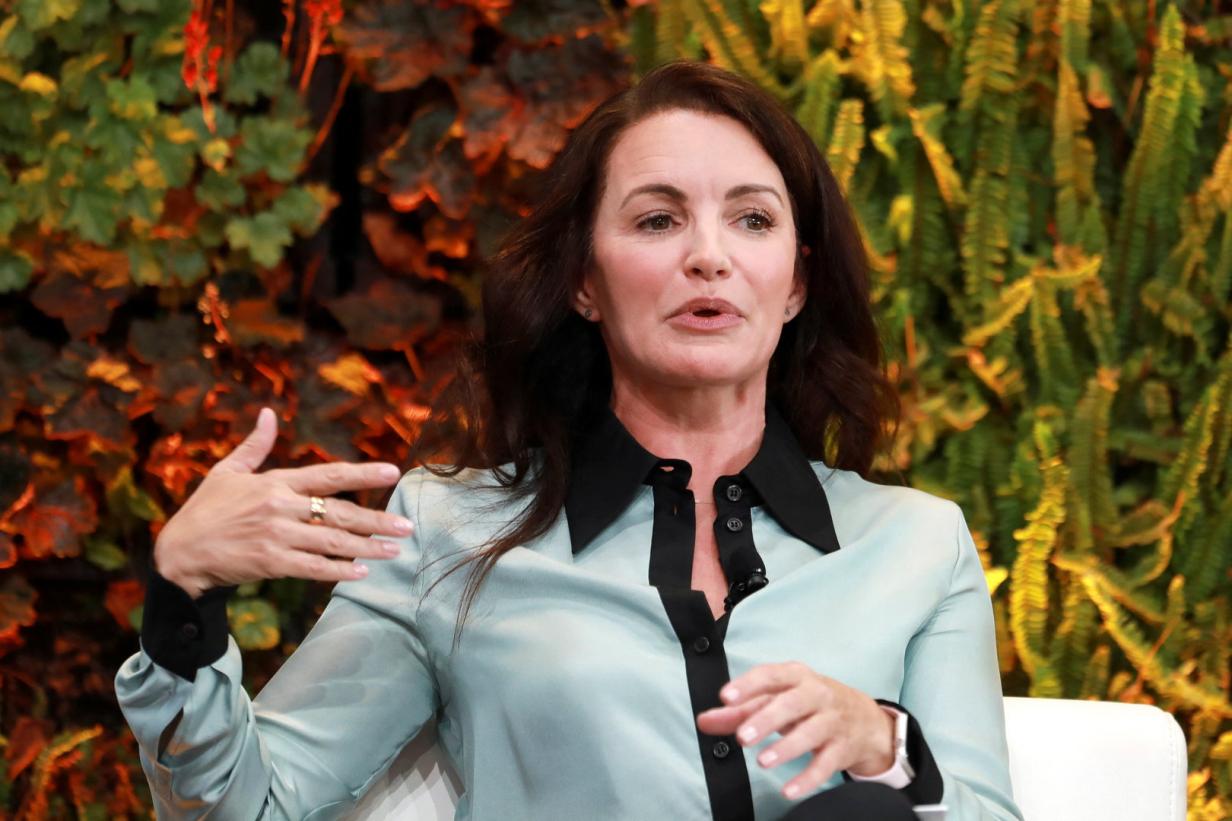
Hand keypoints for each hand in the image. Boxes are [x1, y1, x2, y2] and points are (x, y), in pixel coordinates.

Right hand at [153, 407, 412, 598]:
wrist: (178, 554)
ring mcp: (276, 536)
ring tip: (395, 549)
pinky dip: (338, 571)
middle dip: (376, 520)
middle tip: (407, 525)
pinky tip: (361, 573)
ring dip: (367, 548)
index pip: (328, 475)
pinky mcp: (270, 563)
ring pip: (332, 542)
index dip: (363, 473)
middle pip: (338, 512)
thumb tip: (268, 413)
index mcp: (275, 482)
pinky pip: (312, 568)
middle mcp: (280, 507)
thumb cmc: (205, 510)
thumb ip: (254, 445)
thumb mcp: (227, 472)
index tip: (393, 471)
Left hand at [695, 661, 894, 799]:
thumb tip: (704, 721)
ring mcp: (832, 721)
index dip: (748, 685)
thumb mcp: (777, 699)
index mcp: (796, 676)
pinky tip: (789, 790)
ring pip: (811, 733)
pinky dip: (808, 779)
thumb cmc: (809, 704)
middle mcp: (817, 694)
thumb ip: (740, 711)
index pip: (770, 675)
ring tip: (763, 761)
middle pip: (792, 704)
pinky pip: (826, 765)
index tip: (726, 697)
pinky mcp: (843, 748)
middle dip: (766, 719)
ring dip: (786, 748)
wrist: (864, 719)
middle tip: (743, 737)